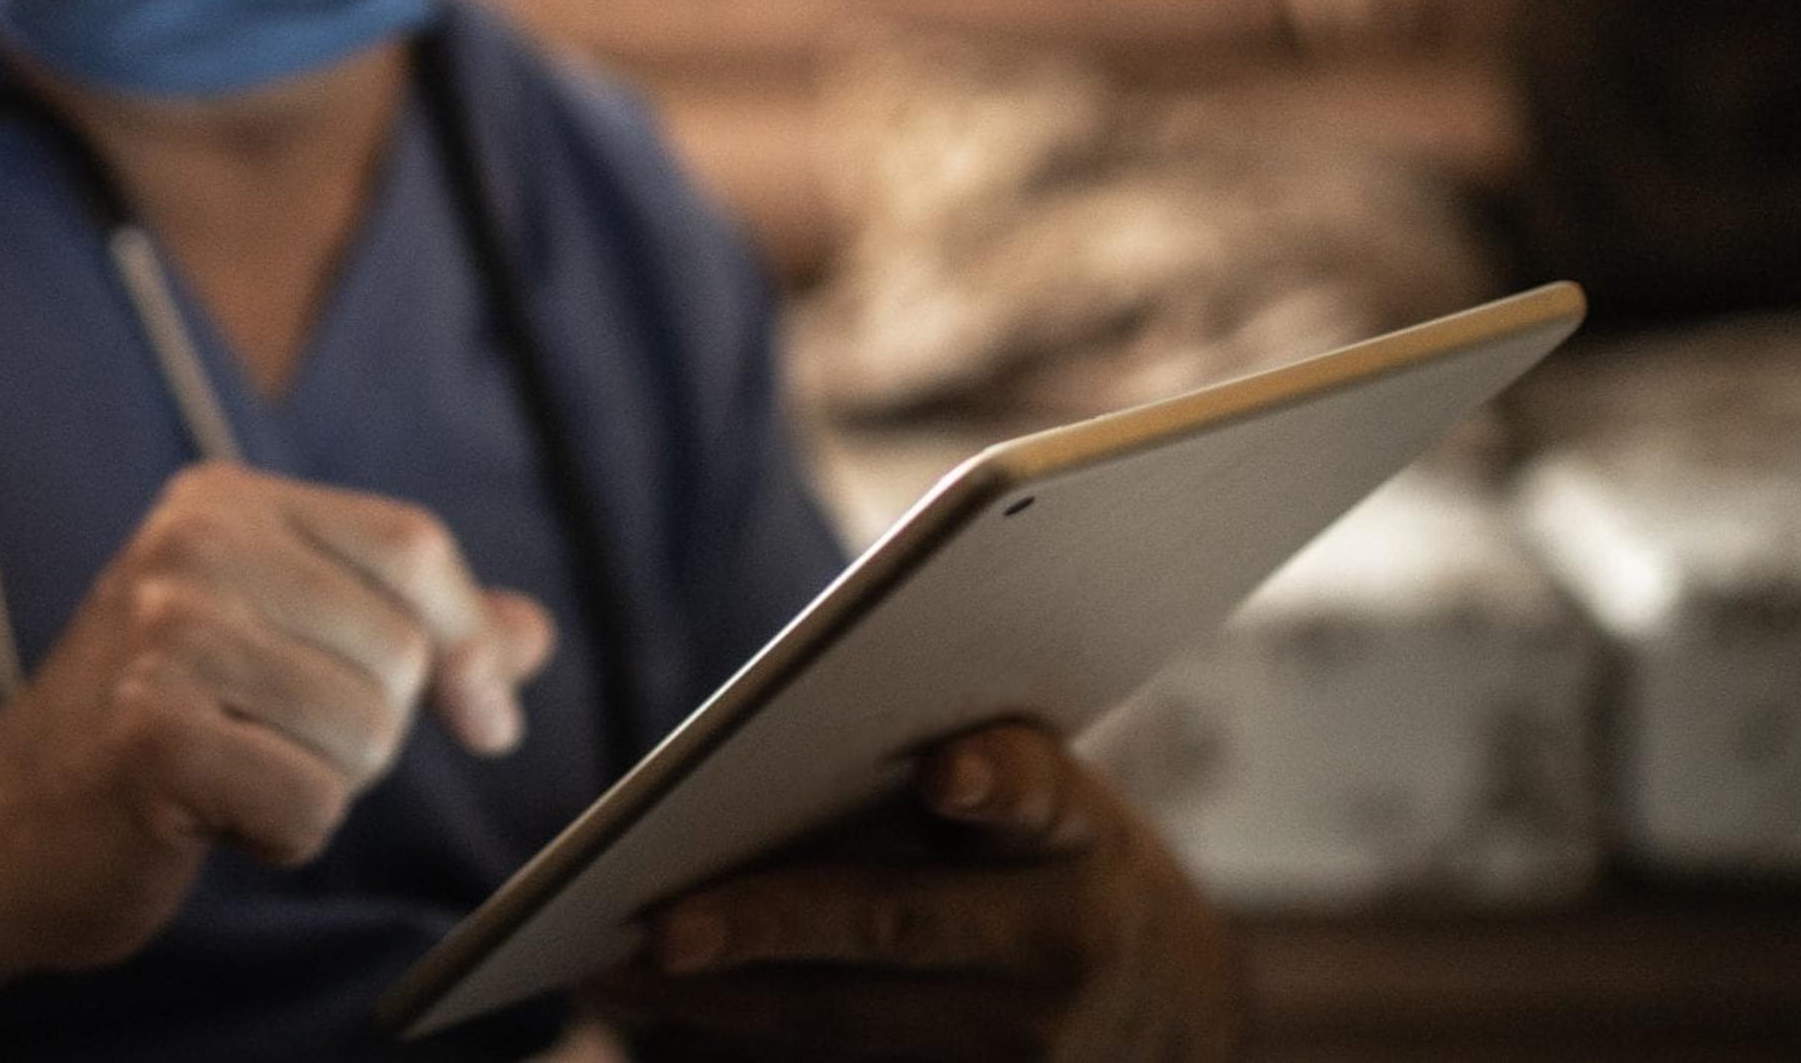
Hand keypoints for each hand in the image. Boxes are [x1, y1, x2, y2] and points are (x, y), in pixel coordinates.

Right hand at [0, 461, 552, 975]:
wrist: (2, 825)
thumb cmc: (161, 731)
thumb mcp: (278, 643)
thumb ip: (404, 627)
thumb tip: (532, 633)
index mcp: (222, 500)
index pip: (411, 546)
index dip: (468, 641)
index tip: (486, 720)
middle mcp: (190, 545)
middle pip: (398, 650)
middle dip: (371, 732)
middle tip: (277, 745)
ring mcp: (164, 635)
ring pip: (364, 732)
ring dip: (322, 785)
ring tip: (236, 771)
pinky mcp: (151, 736)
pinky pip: (309, 805)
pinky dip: (280, 836)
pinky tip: (210, 815)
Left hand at [586, 721, 1238, 1060]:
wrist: (1185, 1024)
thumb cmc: (1076, 875)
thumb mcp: (1059, 813)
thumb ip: (957, 779)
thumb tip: (768, 765)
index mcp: (1083, 835)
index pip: (1039, 794)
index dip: (996, 780)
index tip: (946, 773)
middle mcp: (1066, 945)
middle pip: (896, 926)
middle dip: (769, 925)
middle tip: (660, 927)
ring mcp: (1035, 1050)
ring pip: (851, 1023)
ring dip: (725, 1003)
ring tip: (615, 975)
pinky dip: (760, 1045)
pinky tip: (673, 1018)